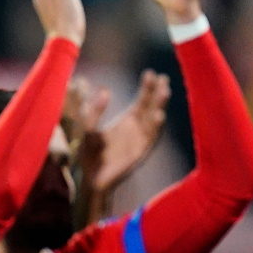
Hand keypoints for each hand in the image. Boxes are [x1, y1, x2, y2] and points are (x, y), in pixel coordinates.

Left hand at [80, 70, 171, 193]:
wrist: (89, 178)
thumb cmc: (89, 154)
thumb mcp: (88, 128)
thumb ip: (94, 110)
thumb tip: (105, 90)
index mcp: (127, 121)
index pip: (141, 100)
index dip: (147, 87)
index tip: (150, 73)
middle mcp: (137, 129)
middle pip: (151, 107)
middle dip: (157, 93)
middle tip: (163, 77)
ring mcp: (140, 140)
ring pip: (153, 120)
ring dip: (159, 105)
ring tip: (164, 91)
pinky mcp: (140, 152)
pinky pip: (150, 138)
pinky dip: (155, 126)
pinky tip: (158, 114)